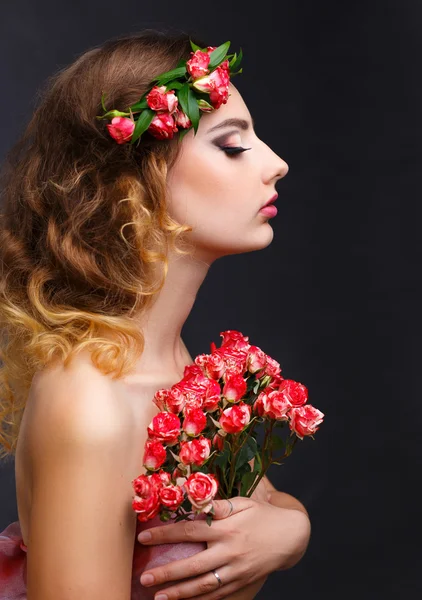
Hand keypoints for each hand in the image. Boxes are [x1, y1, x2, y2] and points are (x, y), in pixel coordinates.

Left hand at [137, 492, 309, 599]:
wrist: (291, 536)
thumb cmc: (262, 515)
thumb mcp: (242, 503)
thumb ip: (218, 505)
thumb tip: (194, 499)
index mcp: (227, 528)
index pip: (189, 530)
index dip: (165, 534)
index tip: (144, 537)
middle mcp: (229, 551)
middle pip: (193, 565)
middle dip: (166, 572)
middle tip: (144, 578)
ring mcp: (236, 570)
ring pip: (203, 586)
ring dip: (179, 593)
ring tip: (158, 597)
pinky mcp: (242, 583)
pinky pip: (217, 595)